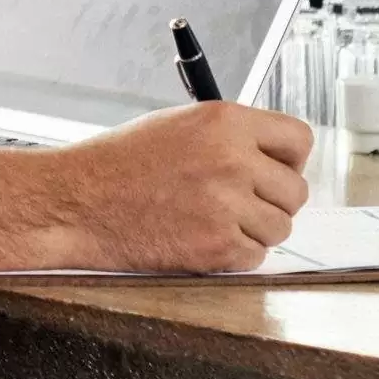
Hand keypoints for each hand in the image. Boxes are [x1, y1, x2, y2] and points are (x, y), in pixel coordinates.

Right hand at [43, 103, 312, 272]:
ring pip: (279, 227)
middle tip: (239, 200)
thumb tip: (275, 160)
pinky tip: (199, 235)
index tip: (276, 169)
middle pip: (296, 191)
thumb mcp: (178, 125)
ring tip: (211, 217)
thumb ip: (231, 137)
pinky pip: (255, 257)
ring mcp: (227, 206)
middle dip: (272, 199)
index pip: (299, 139)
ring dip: (254, 228)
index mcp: (224, 121)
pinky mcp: (218, 247)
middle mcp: (233, 160)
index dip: (289, 158)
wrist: (79, 201)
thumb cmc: (121, 163)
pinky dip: (233, 253)